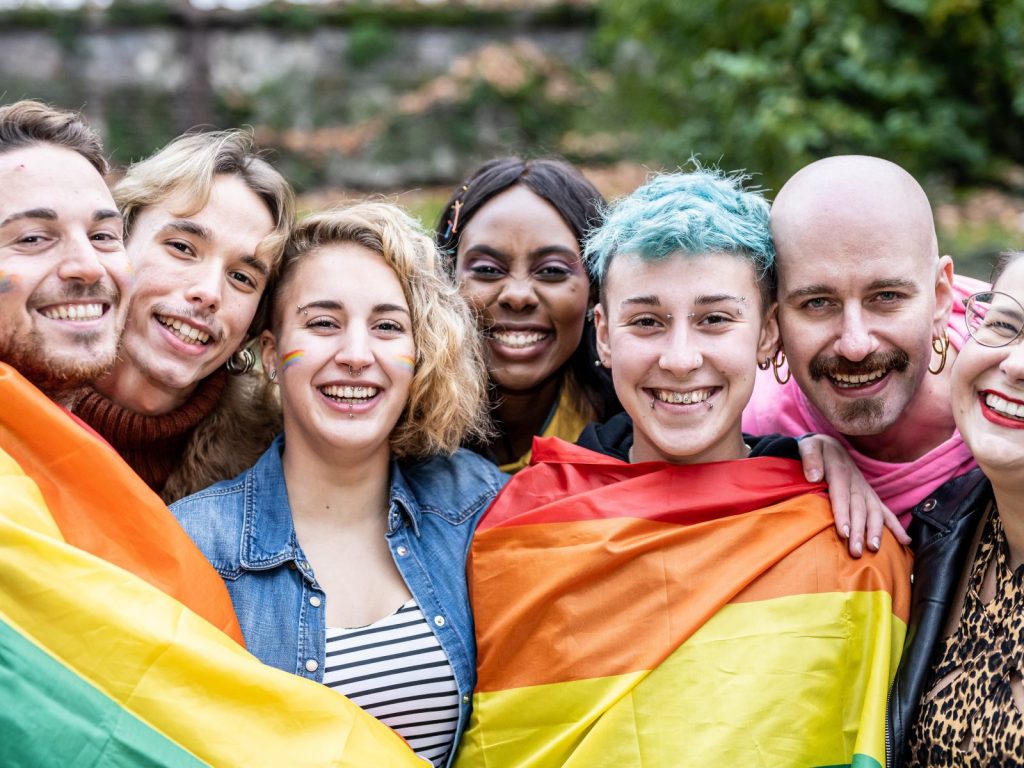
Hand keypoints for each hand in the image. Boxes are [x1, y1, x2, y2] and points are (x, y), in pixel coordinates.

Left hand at [798, 434, 910, 557]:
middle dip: (859, 530)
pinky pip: (885, 511)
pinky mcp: (870, 495)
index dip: (843, 513)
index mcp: (840, 471)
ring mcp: (865, 490)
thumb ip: (810, 460)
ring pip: (874, 511)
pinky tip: (905, 541)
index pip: (841, 494)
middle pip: (859, 508)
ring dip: (876, 531)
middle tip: (856, 551)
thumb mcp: (809, 447)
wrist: (830, 445)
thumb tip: (814, 477)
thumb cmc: (816, 449)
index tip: (843, 532)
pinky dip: (895, 526)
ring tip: (874, 548)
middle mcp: (856, 482)